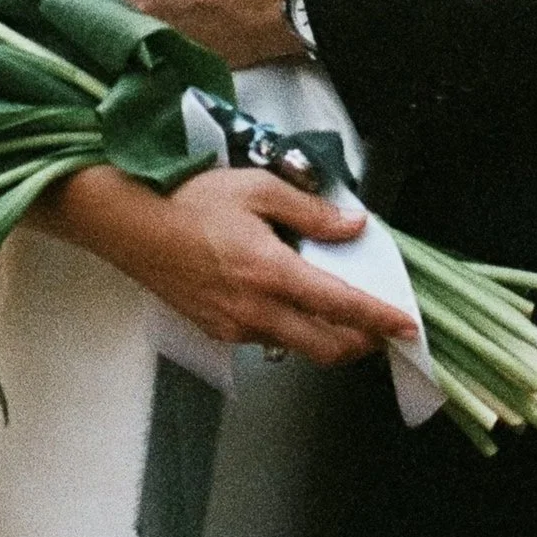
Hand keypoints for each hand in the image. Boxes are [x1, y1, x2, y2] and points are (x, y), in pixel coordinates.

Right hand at [40, 165, 416, 365]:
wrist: (129, 224)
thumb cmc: (187, 200)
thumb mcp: (257, 188)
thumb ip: (310, 211)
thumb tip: (351, 226)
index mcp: (271, 273)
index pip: (341, 307)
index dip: (380, 320)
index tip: (407, 327)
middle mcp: (255, 311)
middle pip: (325, 348)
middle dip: (361, 344)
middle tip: (381, 330)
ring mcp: (233, 327)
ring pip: (295, 346)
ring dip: (325, 337)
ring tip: (337, 309)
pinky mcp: (215, 331)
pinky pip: (265, 339)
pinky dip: (290, 329)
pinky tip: (288, 301)